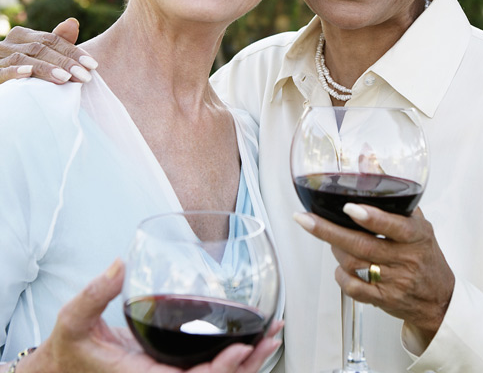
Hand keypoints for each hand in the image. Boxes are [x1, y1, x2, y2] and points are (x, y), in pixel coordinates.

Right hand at [0, 18, 96, 84]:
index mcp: (23, 35)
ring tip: (66, 78)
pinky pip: (2, 71)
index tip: (93, 64)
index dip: (74, 51)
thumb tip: (73, 21)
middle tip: (84, 75)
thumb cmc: (23, 66)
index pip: (52, 40)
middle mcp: (9, 43)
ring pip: (23, 59)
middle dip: (65, 62)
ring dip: (46, 68)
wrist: (0, 80)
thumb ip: (57, 40)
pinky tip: (29, 74)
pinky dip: (15, 71)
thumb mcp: (41, 53)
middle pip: (41, 48)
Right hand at [15, 260, 281, 372]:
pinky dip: (233, 357)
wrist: (66, 370)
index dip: (219, 371)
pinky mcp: (171, 368)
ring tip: (272, 337)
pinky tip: (251, 340)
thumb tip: (120, 265)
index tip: (242, 349)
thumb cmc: (71, 351)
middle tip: (272, 337)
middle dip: (247, 364)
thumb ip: (95, 295)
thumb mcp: (74, 320)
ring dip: (248, 361)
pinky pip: (207, 369)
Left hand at [293, 206, 453, 344]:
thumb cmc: (423, 253)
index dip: (371, 218)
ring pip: (353, 264)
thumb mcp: (417, 221)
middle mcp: (405, 258)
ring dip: (335, 249)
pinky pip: (353, 288)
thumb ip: (391, 193)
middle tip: (305, 219)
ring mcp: (394, 281)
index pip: (393, 225)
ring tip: (332, 238)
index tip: (349, 208)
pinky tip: (341, 265)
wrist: (438, 298)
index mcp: (415, 235)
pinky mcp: (384, 299)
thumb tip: (367, 159)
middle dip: (328, 231)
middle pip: (361, 245)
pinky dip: (340, 275)